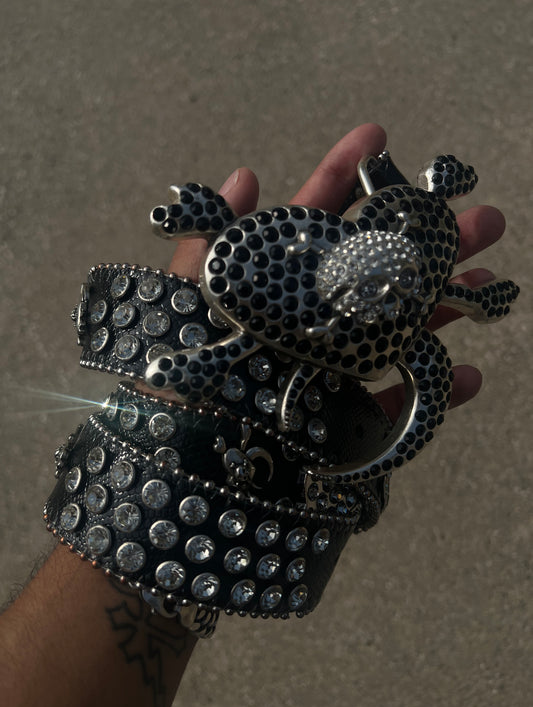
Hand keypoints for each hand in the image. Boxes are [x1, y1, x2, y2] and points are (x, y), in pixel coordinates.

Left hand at [159, 123, 505, 421]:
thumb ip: (207, 245)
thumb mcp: (181, 304)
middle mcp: (313, 320)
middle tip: (475, 215)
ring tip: (488, 276)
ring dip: (447, 303)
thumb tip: (244, 175)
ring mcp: (334, 369)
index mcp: (276, 287)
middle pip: (376, 273)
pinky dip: (437, 392)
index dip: (342, 177)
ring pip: (400, 329)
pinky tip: (470, 373)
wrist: (181, 458)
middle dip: (424, 241)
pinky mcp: (348, 424)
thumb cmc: (173, 380)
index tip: (378, 136)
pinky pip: (399, 405)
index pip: (314, 222)